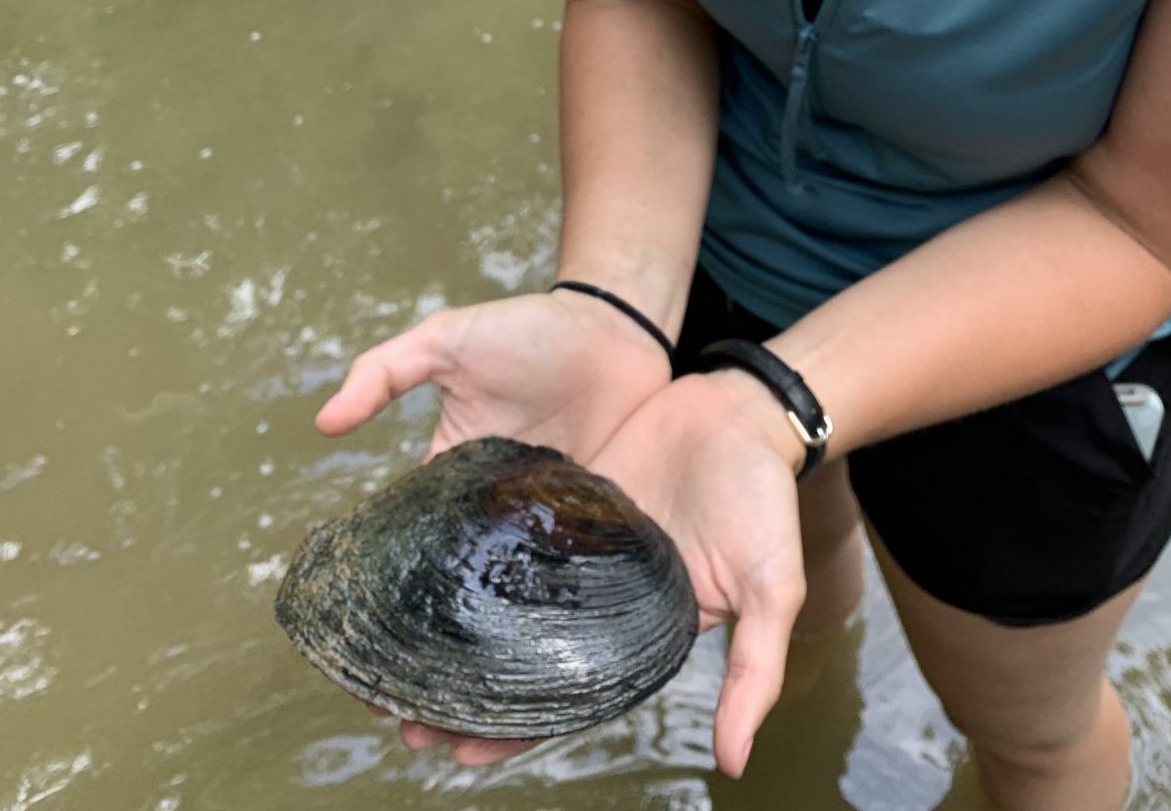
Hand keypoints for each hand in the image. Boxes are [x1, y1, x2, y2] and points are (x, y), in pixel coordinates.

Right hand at [317, 287, 675, 763]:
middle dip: (436, 670)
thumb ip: (385, 369)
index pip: (407, 559)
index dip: (384, 616)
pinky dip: (567, 640)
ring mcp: (549, 531)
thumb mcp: (449, 340)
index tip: (365, 672)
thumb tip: (323, 423)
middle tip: (414, 729)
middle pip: (461, 609)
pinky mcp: (602, 533)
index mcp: (452, 481)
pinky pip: (580, 595)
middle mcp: (496, 519)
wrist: (618, 323)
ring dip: (499, 674)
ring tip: (474, 736)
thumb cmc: (531, 328)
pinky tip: (555, 688)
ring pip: (519, 617)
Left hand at [401, 369, 807, 777]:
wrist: (744, 407)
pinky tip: (428, 567)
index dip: (519, 731)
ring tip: (398, 652)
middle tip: (403, 714)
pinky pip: (513, 529)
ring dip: (460, 625)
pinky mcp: (568, 494)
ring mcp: (583, 545)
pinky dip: (474, 550)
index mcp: (648, 630)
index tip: (460, 754)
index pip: (572, 697)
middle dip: (469, 689)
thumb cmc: (765, 498)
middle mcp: (608, 595)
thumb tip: (735, 763)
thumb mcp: (773, 587)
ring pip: (508, 595)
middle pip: (526, 654)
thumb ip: (756, 670)